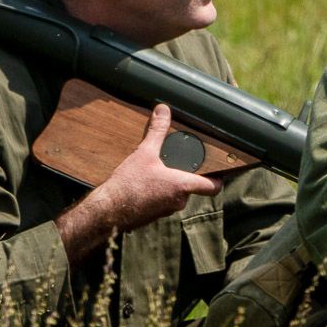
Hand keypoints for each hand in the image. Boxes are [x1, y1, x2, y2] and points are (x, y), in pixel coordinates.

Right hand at [57, 104, 220, 263]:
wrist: (107, 211)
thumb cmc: (128, 185)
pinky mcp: (153, 215)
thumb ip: (157, 132)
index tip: (219, 170)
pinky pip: (162, 201)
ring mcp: (166, 210)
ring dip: (172, 184)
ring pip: (177, 195)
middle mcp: (179, 201)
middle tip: (182, 161)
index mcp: (182, 186)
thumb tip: (163, 111)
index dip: (219, 179)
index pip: (213, 187)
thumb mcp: (144, 153)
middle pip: (193, 188)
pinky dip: (159, 192)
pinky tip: (146, 183)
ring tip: (161, 170)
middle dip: (188, 175)